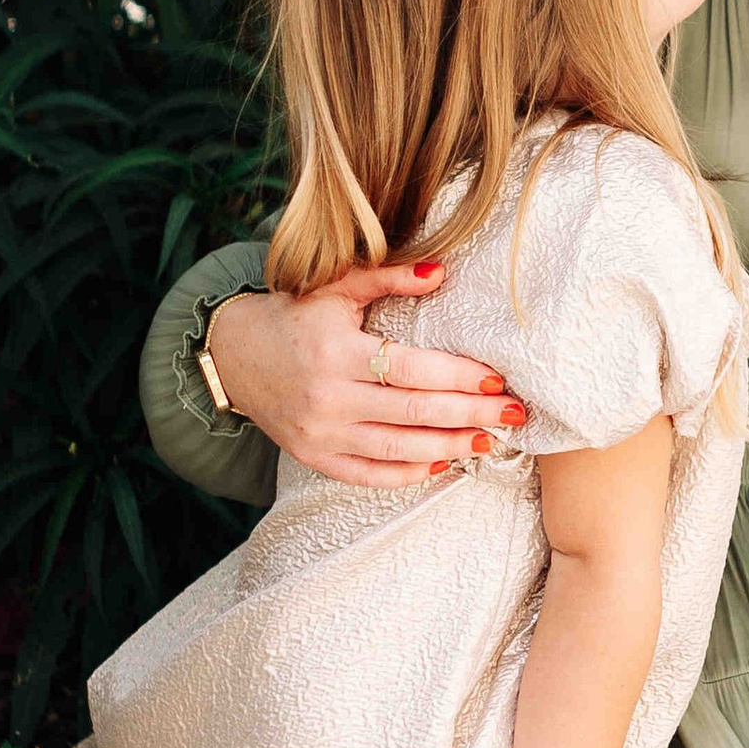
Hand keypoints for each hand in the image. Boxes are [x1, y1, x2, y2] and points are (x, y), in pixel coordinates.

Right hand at [203, 262, 528, 488]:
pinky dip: (409, 472)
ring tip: (490, 442)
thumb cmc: (296, 315)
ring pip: (398, 449)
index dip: (458, 376)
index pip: (411, 369)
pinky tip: (442, 462)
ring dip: (450, 447)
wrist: (234, 356)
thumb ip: (388, 277)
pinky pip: (369, 475)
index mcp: (336, 350)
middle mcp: (328, 396)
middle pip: (413, 412)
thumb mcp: (335, 286)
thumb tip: (442, 273)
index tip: (497, 377)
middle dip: (470, 415)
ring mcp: (320, 433)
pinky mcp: (314, 457)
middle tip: (513, 413)